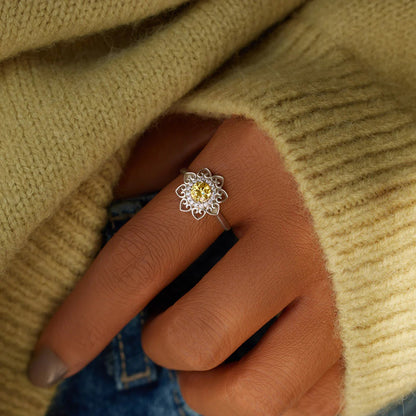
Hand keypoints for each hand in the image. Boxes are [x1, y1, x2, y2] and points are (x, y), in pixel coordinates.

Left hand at [29, 114, 343, 415]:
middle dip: (162, 344)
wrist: (391, 139)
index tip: (49, 361)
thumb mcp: (225, 118)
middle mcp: (299, 236)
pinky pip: (311, 404)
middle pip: (195, 337)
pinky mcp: (374, 327)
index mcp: (249, 170)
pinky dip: (268, 399)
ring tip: (213, 355)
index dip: (86, 318)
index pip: (143, 257)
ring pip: (252, 393)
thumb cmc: (297, 129)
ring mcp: (344, 290)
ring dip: (209, 388)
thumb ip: (158, 156)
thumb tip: (104, 208)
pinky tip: (261, 363)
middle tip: (169, 323)